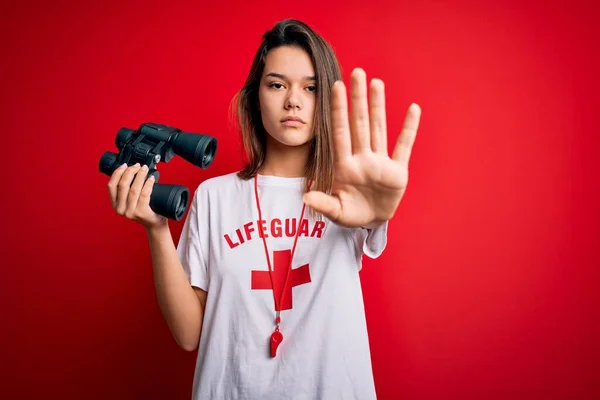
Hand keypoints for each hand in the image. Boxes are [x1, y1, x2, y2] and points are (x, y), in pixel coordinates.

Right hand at [107, 163, 166, 229]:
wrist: (154, 224)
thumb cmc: (145, 209)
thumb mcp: (132, 199)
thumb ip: (129, 187)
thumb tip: (136, 167)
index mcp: (115, 204)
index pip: (111, 185)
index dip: (117, 173)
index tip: (125, 165)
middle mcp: (120, 208)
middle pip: (122, 185)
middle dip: (130, 172)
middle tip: (138, 166)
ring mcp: (130, 212)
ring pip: (133, 189)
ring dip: (140, 176)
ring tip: (145, 169)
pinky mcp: (141, 212)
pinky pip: (144, 194)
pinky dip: (148, 184)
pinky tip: (151, 178)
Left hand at [303, 68, 420, 227]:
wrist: (370, 222)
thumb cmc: (350, 214)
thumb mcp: (335, 211)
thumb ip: (322, 203)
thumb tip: (306, 197)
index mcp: (344, 166)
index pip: (340, 132)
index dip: (338, 110)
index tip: (335, 87)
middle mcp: (362, 159)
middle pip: (359, 123)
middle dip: (358, 99)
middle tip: (357, 72)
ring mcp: (380, 163)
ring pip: (379, 129)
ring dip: (379, 106)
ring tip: (376, 83)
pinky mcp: (397, 172)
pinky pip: (403, 147)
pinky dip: (408, 129)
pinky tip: (413, 109)